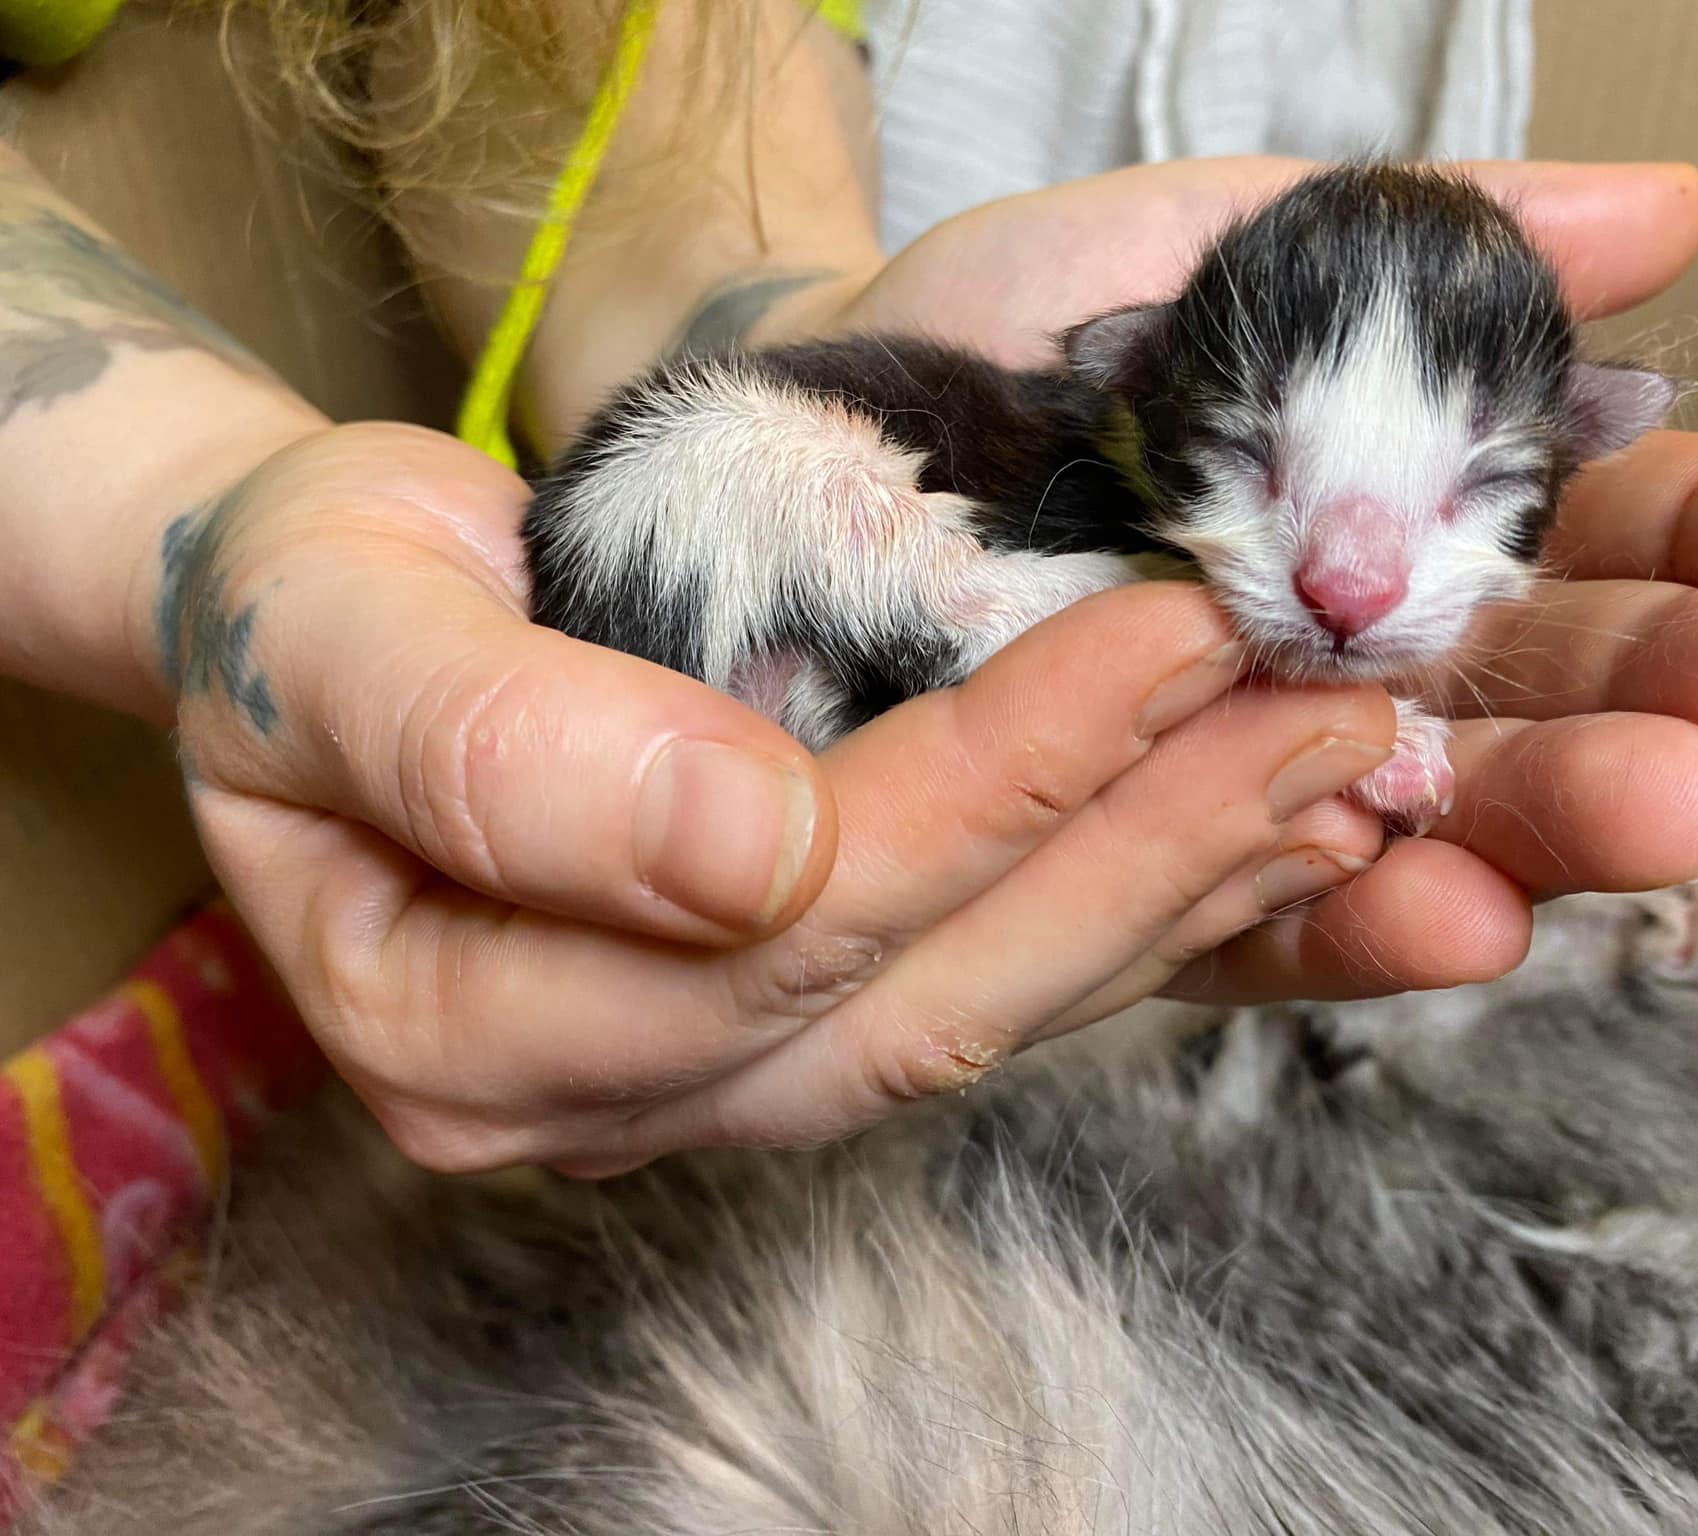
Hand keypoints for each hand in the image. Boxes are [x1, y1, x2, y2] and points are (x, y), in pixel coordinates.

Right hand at [170, 425, 1398, 1169]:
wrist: (322, 614)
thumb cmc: (303, 601)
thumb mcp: (324, 621)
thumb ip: (489, 747)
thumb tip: (742, 850)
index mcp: (465, 1023)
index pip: (777, 924)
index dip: (986, 784)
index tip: (1162, 629)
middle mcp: (605, 1094)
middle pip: (917, 997)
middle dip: (1142, 850)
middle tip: (1329, 708)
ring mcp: (710, 1076)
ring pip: (979, 1015)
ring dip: (1178, 890)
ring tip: (1342, 767)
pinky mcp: (796, 1019)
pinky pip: (991, 986)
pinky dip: (1145, 912)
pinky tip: (1268, 834)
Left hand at [783, 158, 1697, 1001]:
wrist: (762, 494)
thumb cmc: (973, 368)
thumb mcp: (1182, 255)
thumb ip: (1404, 249)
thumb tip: (1668, 208)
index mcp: (1392, 518)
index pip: (1600, 531)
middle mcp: (1352, 668)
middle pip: (1556, 688)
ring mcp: (1253, 799)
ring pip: (1439, 822)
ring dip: (1560, 817)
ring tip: (1679, 804)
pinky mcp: (1139, 906)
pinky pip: (1257, 930)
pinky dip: (1355, 925)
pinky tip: (1460, 917)